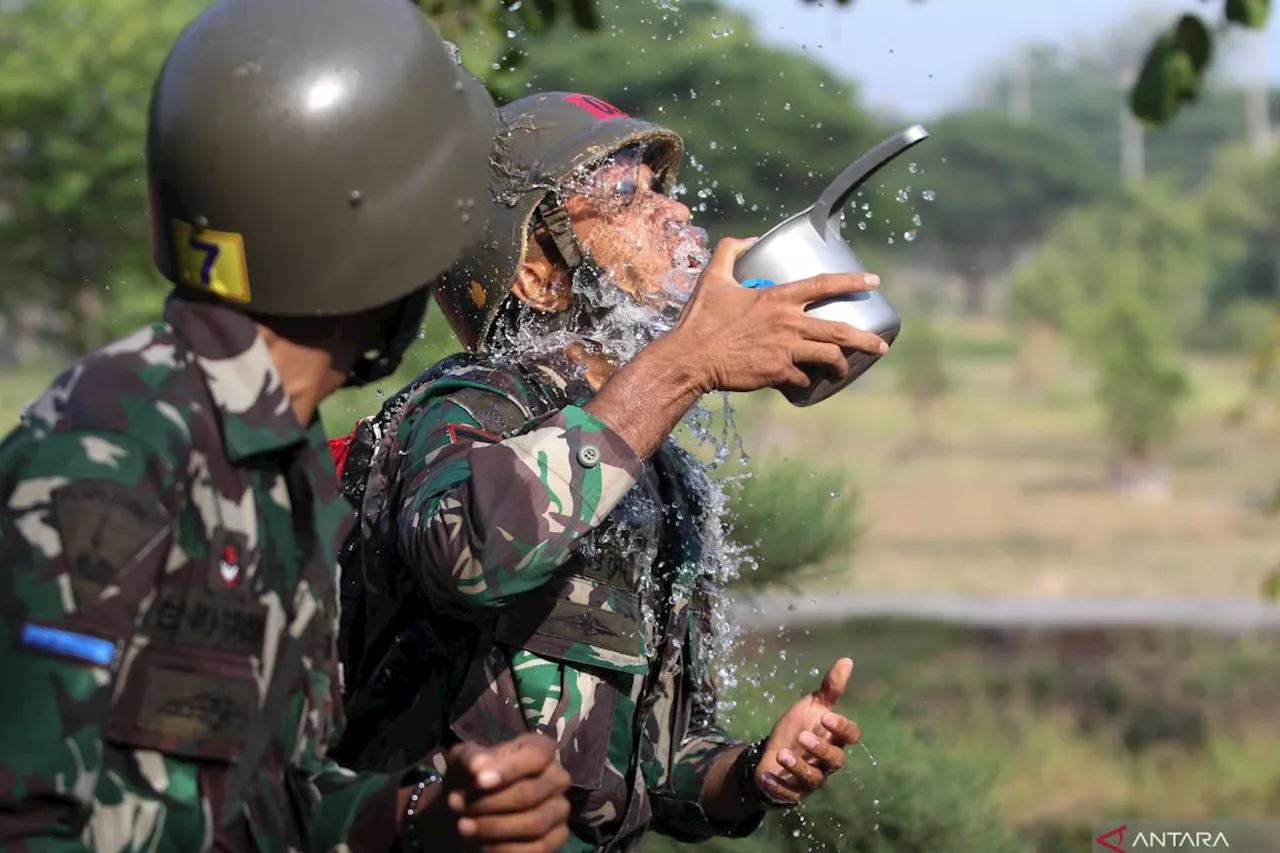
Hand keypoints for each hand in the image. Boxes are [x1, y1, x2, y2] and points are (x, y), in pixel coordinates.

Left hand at [424, 733, 571, 851]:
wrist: (467, 811)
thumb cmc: (470, 778)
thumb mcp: (463, 761)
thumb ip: (470, 759)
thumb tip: (479, 766)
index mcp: (539, 749)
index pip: (536, 755)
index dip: (509, 769)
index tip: (479, 781)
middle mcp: (557, 777)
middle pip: (529, 793)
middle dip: (489, 803)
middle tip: (456, 806)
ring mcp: (560, 808)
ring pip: (534, 823)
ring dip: (494, 828)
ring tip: (464, 827)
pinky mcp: (558, 836)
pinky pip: (539, 848)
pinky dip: (506, 849)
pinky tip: (482, 846)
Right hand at [673, 238, 888, 393]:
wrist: (690, 358)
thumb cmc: (702, 319)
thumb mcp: (713, 278)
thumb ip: (730, 251)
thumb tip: (749, 238)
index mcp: (777, 298)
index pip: (824, 284)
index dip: (852, 281)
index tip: (874, 281)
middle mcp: (788, 323)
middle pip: (840, 331)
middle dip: (866, 340)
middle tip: (881, 347)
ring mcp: (785, 350)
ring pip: (829, 357)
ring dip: (841, 365)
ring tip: (845, 370)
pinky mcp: (777, 373)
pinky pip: (802, 378)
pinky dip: (806, 380)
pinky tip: (805, 382)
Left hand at [755, 658, 860, 804]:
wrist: (774, 751)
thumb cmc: (799, 727)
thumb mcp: (812, 706)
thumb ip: (831, 688)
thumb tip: (847, 660)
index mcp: (835, 738)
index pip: (851, 736)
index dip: (842, 727)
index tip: (826, 716)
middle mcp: (828, 761)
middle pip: (836, 760)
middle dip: (820, 749)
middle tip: (802, 736)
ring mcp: (812, 778)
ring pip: (813, 779)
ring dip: (798, 768)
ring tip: (782, 754)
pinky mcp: (794, 792)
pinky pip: (790, 795)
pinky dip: (778, 787)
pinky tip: (767, 776)